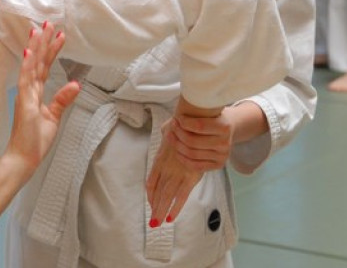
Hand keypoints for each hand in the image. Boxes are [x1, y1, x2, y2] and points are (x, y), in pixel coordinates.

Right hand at [5, 22, 80, 171]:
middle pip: (38, 61)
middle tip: (49, 22)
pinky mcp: (24, 102)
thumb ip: (62, 99)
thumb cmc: (34, 141)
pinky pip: (26, 80)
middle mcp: (29, 90)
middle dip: (43, 42)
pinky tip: (31, 52)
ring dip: (36, 47)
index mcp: (35, 93)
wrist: (23, 159)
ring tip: (41, 29)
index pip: (44, 67)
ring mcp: (25, 95)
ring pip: (32, 66)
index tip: (57, 34)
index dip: (50, 50)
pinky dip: (28, 66)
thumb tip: (76, 84)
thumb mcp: (53, 117)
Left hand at [145, 110, 231, 225]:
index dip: (150, 194)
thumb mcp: (170, 128)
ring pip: (167, 196)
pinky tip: (170, 217)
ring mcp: (177, 173)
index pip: (151, 181)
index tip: (150, 203)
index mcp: (160, 159)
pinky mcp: (190, 176)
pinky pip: (181, 195)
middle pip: (158, 192)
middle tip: (151, 223)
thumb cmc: (184, 125)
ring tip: (156, 224)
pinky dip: (175, 207)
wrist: (196, 123)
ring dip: (161, 211)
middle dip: (155, 208)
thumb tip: (166, 130)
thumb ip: (167, 132)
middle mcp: (166, 168)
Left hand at [163, 111, 234, 171]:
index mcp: (224, 126)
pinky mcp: (218, 165)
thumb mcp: (209, 110)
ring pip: (192, 154)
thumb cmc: (213, 117)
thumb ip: (194, 112)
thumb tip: (174, 118)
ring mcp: (222, 156)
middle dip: (178, 133)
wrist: (228, 129)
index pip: (199, 126)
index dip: (185, 122)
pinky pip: (196, 166)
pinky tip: (177, 151)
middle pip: (193, 142)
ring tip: (171, 137)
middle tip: (172, 127)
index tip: (178, 118)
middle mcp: (224, 143)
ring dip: (177, 145)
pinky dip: (183, 158)